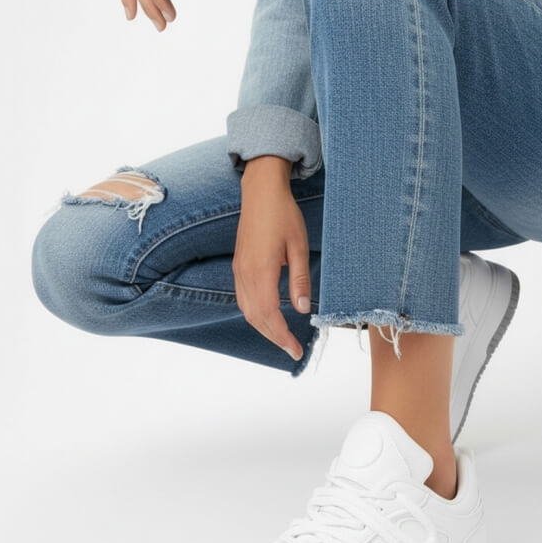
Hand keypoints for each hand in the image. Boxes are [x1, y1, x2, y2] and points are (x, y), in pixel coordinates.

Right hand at [233, 158, 311, 361]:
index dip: (282, 337)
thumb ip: (300, 279)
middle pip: (255, 318)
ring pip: (247, 311)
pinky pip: (243, 299)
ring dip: (264, 328)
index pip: (270, 315)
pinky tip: (269, 316)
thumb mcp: (298, 246)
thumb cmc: (282, 214)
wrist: (260, 192)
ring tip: (283, 337)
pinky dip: (256, 314)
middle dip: (274, 337)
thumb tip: (302, 308)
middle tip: (292, 350)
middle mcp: (245, 274)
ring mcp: (239, 270)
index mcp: (261, 271)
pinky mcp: (239, 266)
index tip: (296, 350)